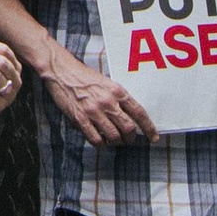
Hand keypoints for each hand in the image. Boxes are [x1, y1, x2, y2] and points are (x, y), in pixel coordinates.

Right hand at [42, 50, 158, 145]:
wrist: (62, 72)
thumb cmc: (85, 77)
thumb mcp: (107, 83)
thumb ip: (118, 98)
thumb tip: (130, 117)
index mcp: (117, 91)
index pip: (139, 112)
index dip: (148, 127)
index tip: (153, 137)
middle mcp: (107, 102)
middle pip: (128, 128)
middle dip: (131, 138)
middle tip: (129, 139)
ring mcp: (93, 111)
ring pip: (113, 136)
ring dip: (116, 142)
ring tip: (114, 140)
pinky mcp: (80, 119)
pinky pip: (96, 139)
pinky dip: (101, 143)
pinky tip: (100, 140)